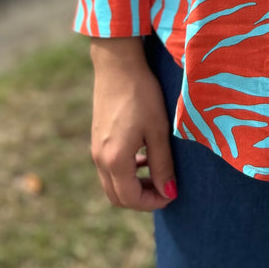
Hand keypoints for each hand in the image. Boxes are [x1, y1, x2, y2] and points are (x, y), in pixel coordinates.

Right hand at [90, 37, 177, 210]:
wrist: (117, 65)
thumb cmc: (142, 95)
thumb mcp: (158, 130)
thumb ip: (162, 164)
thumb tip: (169, 192)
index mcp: (114, 159)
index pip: (130, 198)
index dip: (153, 202)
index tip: (173, 193)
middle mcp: (99, 158)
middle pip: (117, 196)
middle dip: (142, 198)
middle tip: (166, 187)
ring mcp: (95, 149)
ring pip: (112, 183)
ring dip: (134, 185)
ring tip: (158, 172)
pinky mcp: (96, 138)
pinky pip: (109, 167)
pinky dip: (126, 172)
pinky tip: (144, 156)